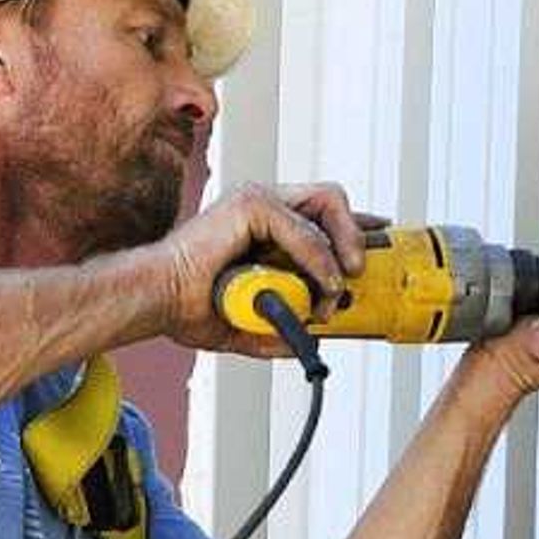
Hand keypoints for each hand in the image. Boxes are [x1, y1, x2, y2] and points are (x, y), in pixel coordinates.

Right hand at [143, 182, 378, 358]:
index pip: (321, 214)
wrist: (157, 301)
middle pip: (332, 200)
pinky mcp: (250, 203)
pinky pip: (303, 229)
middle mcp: (261, 205)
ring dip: (343, 244)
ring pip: (327, 202)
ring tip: (341, 283)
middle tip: (358, 274)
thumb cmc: (187, 307)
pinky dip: (316, 258)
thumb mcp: (248, 321)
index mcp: (260, 226)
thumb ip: (280, 326)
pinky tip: (317, 284)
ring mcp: (256, 200)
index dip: (354, 225)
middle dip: (357, 234)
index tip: (381, 236)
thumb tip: (315, 338)